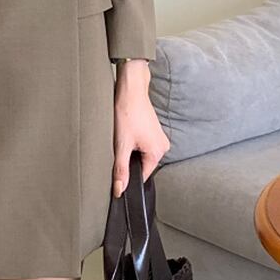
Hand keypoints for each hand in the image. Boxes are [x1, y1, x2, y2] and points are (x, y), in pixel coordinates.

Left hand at [112, 60, 170, 197]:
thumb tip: (119, 190)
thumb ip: (121, 169)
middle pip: (141, 164)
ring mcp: (159, 137)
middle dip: (129, 159)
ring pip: (141, 153)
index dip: (128, 174)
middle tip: (118, 146)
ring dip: (130, 149)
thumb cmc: (127, 112)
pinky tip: (126, 131)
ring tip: (123, 136)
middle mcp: (162, 146)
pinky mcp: (153, 130)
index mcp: (158, 153)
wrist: (131, 89)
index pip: (142, 175)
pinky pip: (142, 143)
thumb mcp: (121, 144)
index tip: (117, 169)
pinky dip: (133, 141)